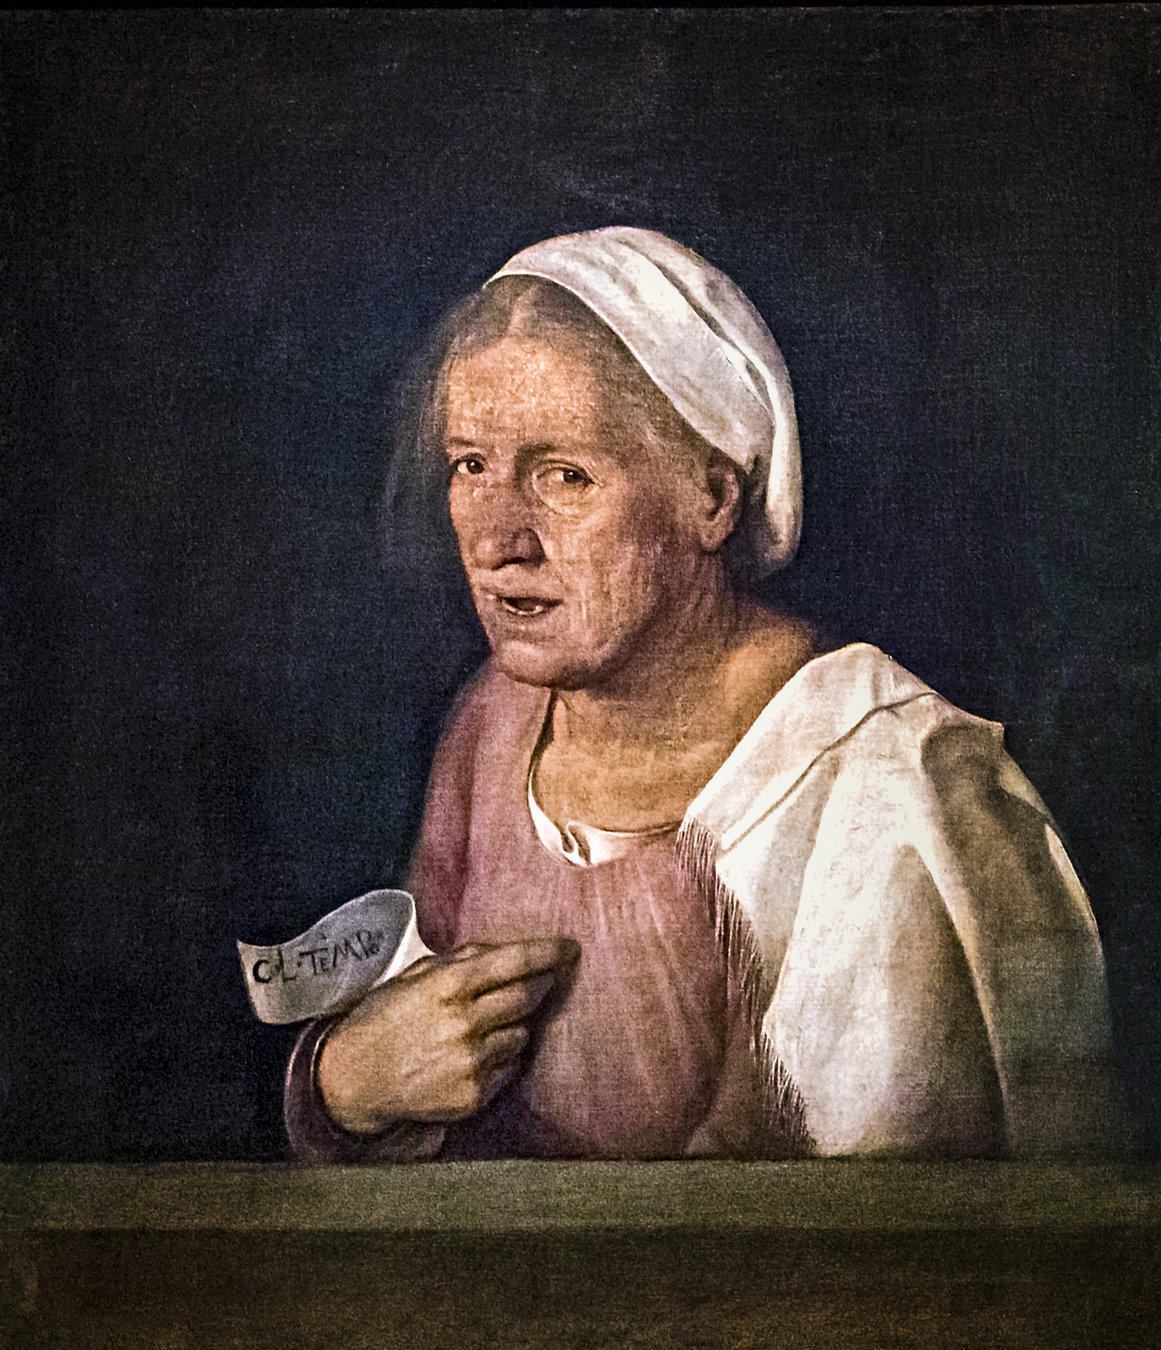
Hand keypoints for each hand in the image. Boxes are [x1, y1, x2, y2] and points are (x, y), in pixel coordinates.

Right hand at [316, 938, 576, 1133]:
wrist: (354, 1078)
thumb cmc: (383, 1018)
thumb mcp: (416, 976)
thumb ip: (462, 960)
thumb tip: (506, 951)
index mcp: (448, 985)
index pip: (514, 962)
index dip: (548, 952)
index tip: (570, 949)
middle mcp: (464, 1023)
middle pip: (528, 997)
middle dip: (540, 985)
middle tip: (542, 981)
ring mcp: (471, 1062)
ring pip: (522, 1034)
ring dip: (514, 1025)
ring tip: (483, 1026)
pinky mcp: (473, 1095)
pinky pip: (509, 1068)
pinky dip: (501, 1058)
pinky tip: (473, 1055)